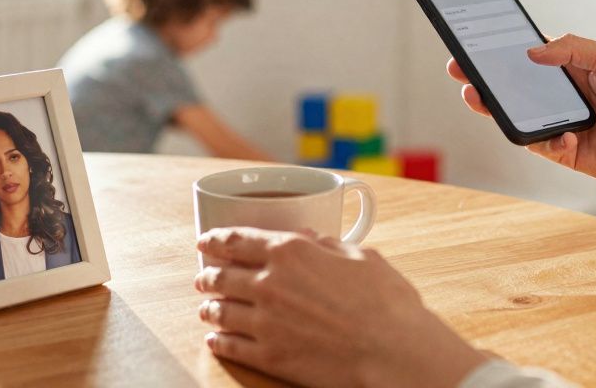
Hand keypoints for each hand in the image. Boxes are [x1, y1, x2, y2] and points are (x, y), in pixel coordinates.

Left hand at [194, 227, 487, 387]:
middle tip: (203, 276)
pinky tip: (215, 340)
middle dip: (207, 275)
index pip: (237, 240)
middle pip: (221, 276)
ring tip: (206, 308)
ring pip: (220, 311)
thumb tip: (313, 240)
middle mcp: (269, 283)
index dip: (215, 239)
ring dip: (208, 308)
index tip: (206, 241)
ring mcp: (265, 322)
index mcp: (290, 252)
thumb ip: (329, 246)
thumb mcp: (362, 257)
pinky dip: (218, 342)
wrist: (392, 352)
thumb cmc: (386, 303)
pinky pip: (230, 346)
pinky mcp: (268, 356)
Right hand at [447, 34, 595, 190]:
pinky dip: (548, 139)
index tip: (475, 40)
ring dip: (493, 107)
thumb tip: (532, 50)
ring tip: (475, 97)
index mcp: (571, 68)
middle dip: (484, 77)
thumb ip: (573, 49)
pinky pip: (538, 143)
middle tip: (458, 68)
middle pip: (513, 84)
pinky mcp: (562, 151)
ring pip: (515, 114)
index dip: (502, 48)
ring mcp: (558, 122)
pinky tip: (570, 137)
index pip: (528, 53)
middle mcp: (561, 94)